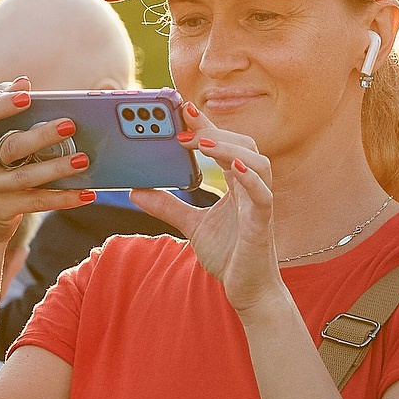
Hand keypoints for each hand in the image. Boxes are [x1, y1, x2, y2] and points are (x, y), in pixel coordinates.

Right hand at [0, 80, 97, 250]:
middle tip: (70, 125)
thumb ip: (0, 111)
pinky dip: (64, 198)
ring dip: (58, 167)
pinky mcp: (1, 211)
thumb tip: (22, 81)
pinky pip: (37, 202)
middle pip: (11, 146)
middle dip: (42, 135)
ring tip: (83, 159)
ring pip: (27, 176)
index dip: (0, 104)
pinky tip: (86, 194)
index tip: (27, 94)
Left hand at [133, 101, 284, 314]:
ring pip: (258, 163)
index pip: (224, 144)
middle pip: (244, 145)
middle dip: (215, 130)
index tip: (182, 106)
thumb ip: (167, 206)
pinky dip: (251, 180)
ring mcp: (259, 205)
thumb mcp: (191, 226)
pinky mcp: (262, 225)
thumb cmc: (229, 255)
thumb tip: (136, 190)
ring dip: (231, 149)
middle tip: (183, 122)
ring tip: (203, 141)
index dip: (206, 124)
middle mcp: (252, 189)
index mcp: (237, 184)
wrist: (248, 292)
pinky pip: (263, 196)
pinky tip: (235, 169)